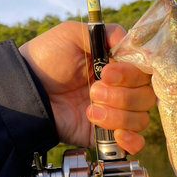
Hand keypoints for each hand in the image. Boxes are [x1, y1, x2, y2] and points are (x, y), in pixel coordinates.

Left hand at [19, 21, 155, 153]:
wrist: (30, 93)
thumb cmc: (47, 61)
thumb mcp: (71, 35)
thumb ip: (104, 33)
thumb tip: (132, 42)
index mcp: (118, 68)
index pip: (145, 73)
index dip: (131, 74)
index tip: (107, 72)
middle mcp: (122, 91)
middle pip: (147, 97)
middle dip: (121, 96)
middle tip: (93, 91)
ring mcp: (117, 115)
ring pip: (141, 119)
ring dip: (117, 115)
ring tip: (89, 111)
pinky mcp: (109, 136)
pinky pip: (136, 143)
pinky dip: (131, 140)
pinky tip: (116, 134)